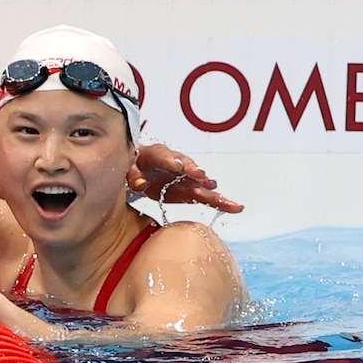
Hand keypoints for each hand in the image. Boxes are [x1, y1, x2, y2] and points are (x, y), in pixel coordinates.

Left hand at [128, 144, 243, 213]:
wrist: (140, 170)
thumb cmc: (135, 165)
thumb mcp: (128, 167)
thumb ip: (132, 173)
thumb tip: (139, 182)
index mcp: (158, 154)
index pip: (166, 156)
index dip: (174, 162)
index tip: (181, 168)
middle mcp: (177, 164)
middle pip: (188, 168)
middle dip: (195, 173)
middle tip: (202, 178)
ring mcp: (186, 178)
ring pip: (201, 183)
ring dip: (211, 190)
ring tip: (223, 197)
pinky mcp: (190, 191)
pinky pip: (206, 196)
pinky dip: (219, 202)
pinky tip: (235, 207)